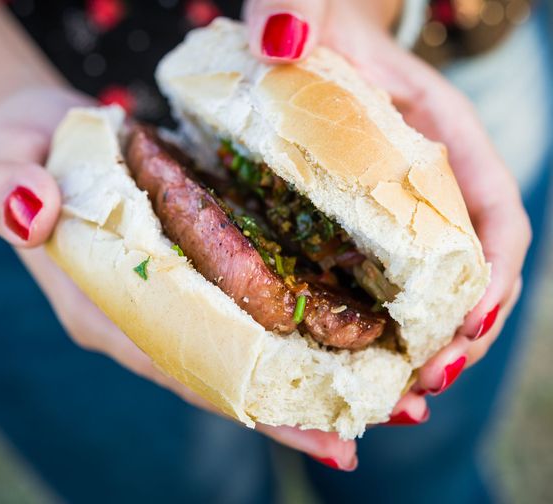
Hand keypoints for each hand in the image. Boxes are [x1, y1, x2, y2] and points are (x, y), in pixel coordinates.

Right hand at [0, 87, 358, 470]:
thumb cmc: (28, 151)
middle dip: (305, 403)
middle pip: (234, 372)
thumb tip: (31, 208)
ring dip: (315, 368)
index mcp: (106, 308)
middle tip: (384, 420)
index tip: (329, 436)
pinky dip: (299, 320)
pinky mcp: (200, 268)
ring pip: (252, 346)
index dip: (256, 404)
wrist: (50, 135)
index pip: (188, 368)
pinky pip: (254, 304)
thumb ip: (10, 184)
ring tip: (389, 385)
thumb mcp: (8, 156)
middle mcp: (152, 316)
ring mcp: (179, 296)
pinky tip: (350, 325)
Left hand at [244, 0, 530, 422]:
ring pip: (431, 286)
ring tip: (400, 395)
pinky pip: (387, 284)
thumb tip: (281, 38)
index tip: (468, 324)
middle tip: (424, 385)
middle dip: (457, 331)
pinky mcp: (359, 224)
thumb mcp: (307, 4)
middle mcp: (427, 176)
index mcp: (435, 129)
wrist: (296, 28)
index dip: (490, 272)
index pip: (488, 208)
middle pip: (467, 266)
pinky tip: (361, 360)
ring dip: (423, 343)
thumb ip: (297, 7)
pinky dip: (383, 328)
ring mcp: (395, 206)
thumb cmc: (309, 16)